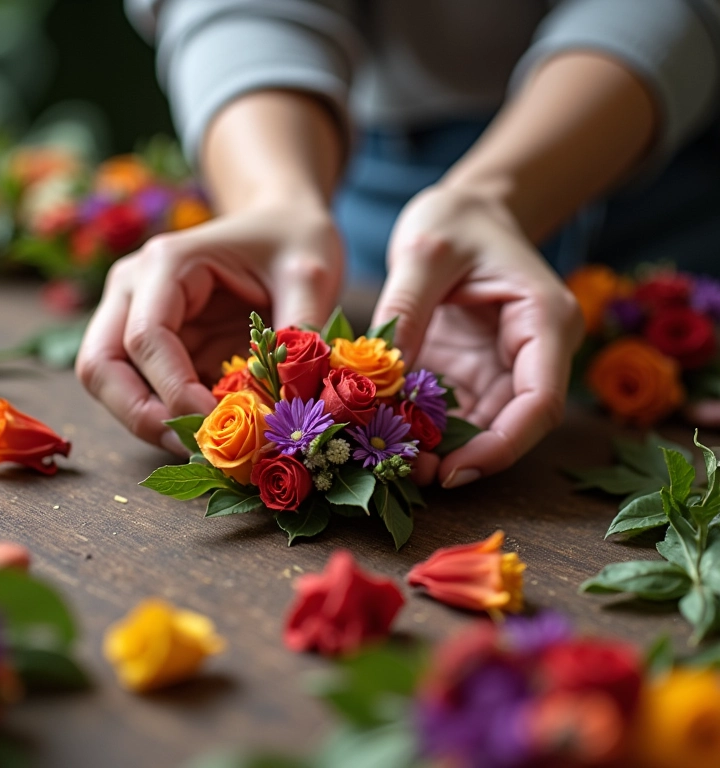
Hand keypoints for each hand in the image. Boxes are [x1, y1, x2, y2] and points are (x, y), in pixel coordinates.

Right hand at [76, 202, 342, 452]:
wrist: (284, 225)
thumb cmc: (293, 239)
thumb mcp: (309, 273)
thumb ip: (302, 329)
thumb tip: (291, 396)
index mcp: (166, 264)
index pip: (145, 338)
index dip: (176, 391)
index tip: (220, 425)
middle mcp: (135, 290)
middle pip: (101, 366)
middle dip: (142, 416)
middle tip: (196, 449)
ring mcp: (138, 318)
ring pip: (113, 386)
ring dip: (151, 423)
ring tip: (207, 447)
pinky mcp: (158, 345)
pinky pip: (145, 391)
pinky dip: (170, 418)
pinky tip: (214, 433)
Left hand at [371, 184, 584, 486]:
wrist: (466, 211)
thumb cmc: (456, 219)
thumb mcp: (424, 253)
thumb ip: (404, 310)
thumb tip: (381, 375)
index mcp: (545, 319)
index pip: (540, 401)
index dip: (502, 446)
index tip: (453, 471)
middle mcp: (533, 351)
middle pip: (512, 424)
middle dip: (465, 456)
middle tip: (410, 474)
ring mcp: (504, 365)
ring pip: (483, 426)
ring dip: (443, 449)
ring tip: (393, 462)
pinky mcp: (475, 371)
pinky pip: (456, 412)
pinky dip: (426, 428)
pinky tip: (391, 435)